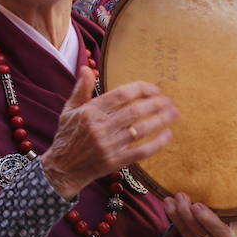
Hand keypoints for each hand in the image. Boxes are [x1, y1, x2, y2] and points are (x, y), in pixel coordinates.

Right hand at [40, 67, 177, 199]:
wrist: (62, 168)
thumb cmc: (67, 136)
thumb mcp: (69, 110)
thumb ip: (81, 89)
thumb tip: (87, 68)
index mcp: (89, 112)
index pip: (120, 95)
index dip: (140, 89)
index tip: (154, 88)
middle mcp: (99, 127)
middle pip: (134, 111)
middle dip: (155, 104)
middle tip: (169, 100)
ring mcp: (108, 145)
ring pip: (140, 130)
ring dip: (160, 120)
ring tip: (174, 113)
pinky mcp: (115, 161)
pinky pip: (141, 151)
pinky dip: (157, 143)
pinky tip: (168, 135)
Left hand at [164, 192, 236, 236]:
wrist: (210, 219)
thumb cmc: (220, 201)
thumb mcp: (227, 198)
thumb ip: (222, 192)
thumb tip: (210, 170)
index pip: (234, 224)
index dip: (212, 219)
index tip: (196, 205)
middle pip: (215, 233)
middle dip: (194, 217)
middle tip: (181, 197)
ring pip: (197, 234)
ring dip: (180, 215)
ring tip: (170, 199)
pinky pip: (185, 235)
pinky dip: (175, 219)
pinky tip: (168, 205)